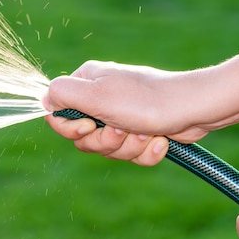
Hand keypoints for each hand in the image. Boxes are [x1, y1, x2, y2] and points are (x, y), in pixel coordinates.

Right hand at [43, 60, 215, 165]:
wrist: (196, 109)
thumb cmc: (145, 100)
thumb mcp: (96, 95)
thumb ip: (62, 94)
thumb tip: (43, 99)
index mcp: (87, 84)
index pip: (58, 115)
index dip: (72, 129)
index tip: (90, 125)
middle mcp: (101, 99)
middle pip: (83, 138)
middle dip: (105, 141)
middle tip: (123, 130)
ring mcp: (122, 116)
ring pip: (107, 149)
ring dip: (128, 147)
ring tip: (146, 132)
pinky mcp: (141, 132)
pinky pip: (131, 154)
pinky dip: (145, 153)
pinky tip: (160, 141)